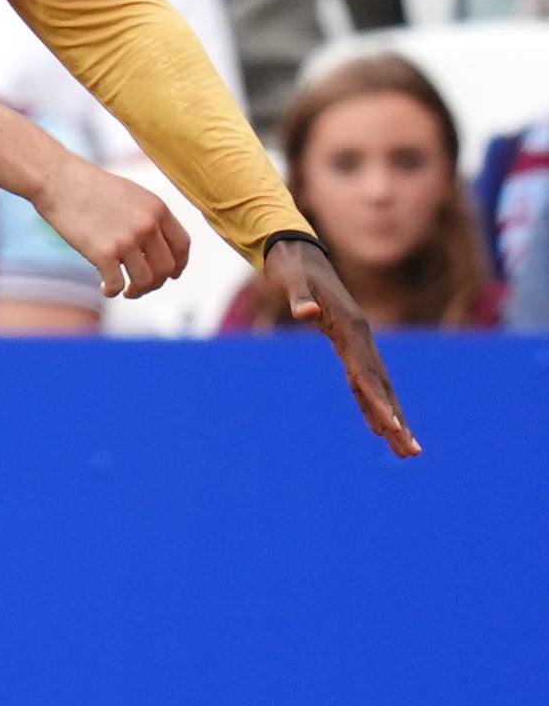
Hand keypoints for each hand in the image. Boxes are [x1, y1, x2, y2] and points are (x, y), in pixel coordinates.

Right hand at [31, 157, 189, 299]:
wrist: (58, 180)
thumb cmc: (88, 186)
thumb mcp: (130, 194)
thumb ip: (148, 217)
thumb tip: (155, 250)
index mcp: (157, 208)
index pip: (182, 246)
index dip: (178, 265)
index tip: (170, 275)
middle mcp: (147, 225)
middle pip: (166, 268)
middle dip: (156, 282)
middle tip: (140, 285)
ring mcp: (126, 239)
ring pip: (146, 281)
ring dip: (137, 291)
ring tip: (125, 291)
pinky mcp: (103, 253)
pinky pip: (117, 284)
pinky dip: (112, 291)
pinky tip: (104, 288)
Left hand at [264, 238, 419, 458]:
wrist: (297, 251)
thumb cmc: (294, 268)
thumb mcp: (293, 280)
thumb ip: (300, 297)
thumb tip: (306, 312)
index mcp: (350, 327)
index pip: (365, 373)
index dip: (377, 401)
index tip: (391, 427)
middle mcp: (361, 337)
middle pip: (381, 386)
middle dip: (397, 421)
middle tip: (413, 453)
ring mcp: (358, 341)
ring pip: (378, 387)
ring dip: (391, 418)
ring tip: (406, 450)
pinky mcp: (348, 343)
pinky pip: (362, 380)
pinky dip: (370, 403)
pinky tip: (376, 425)